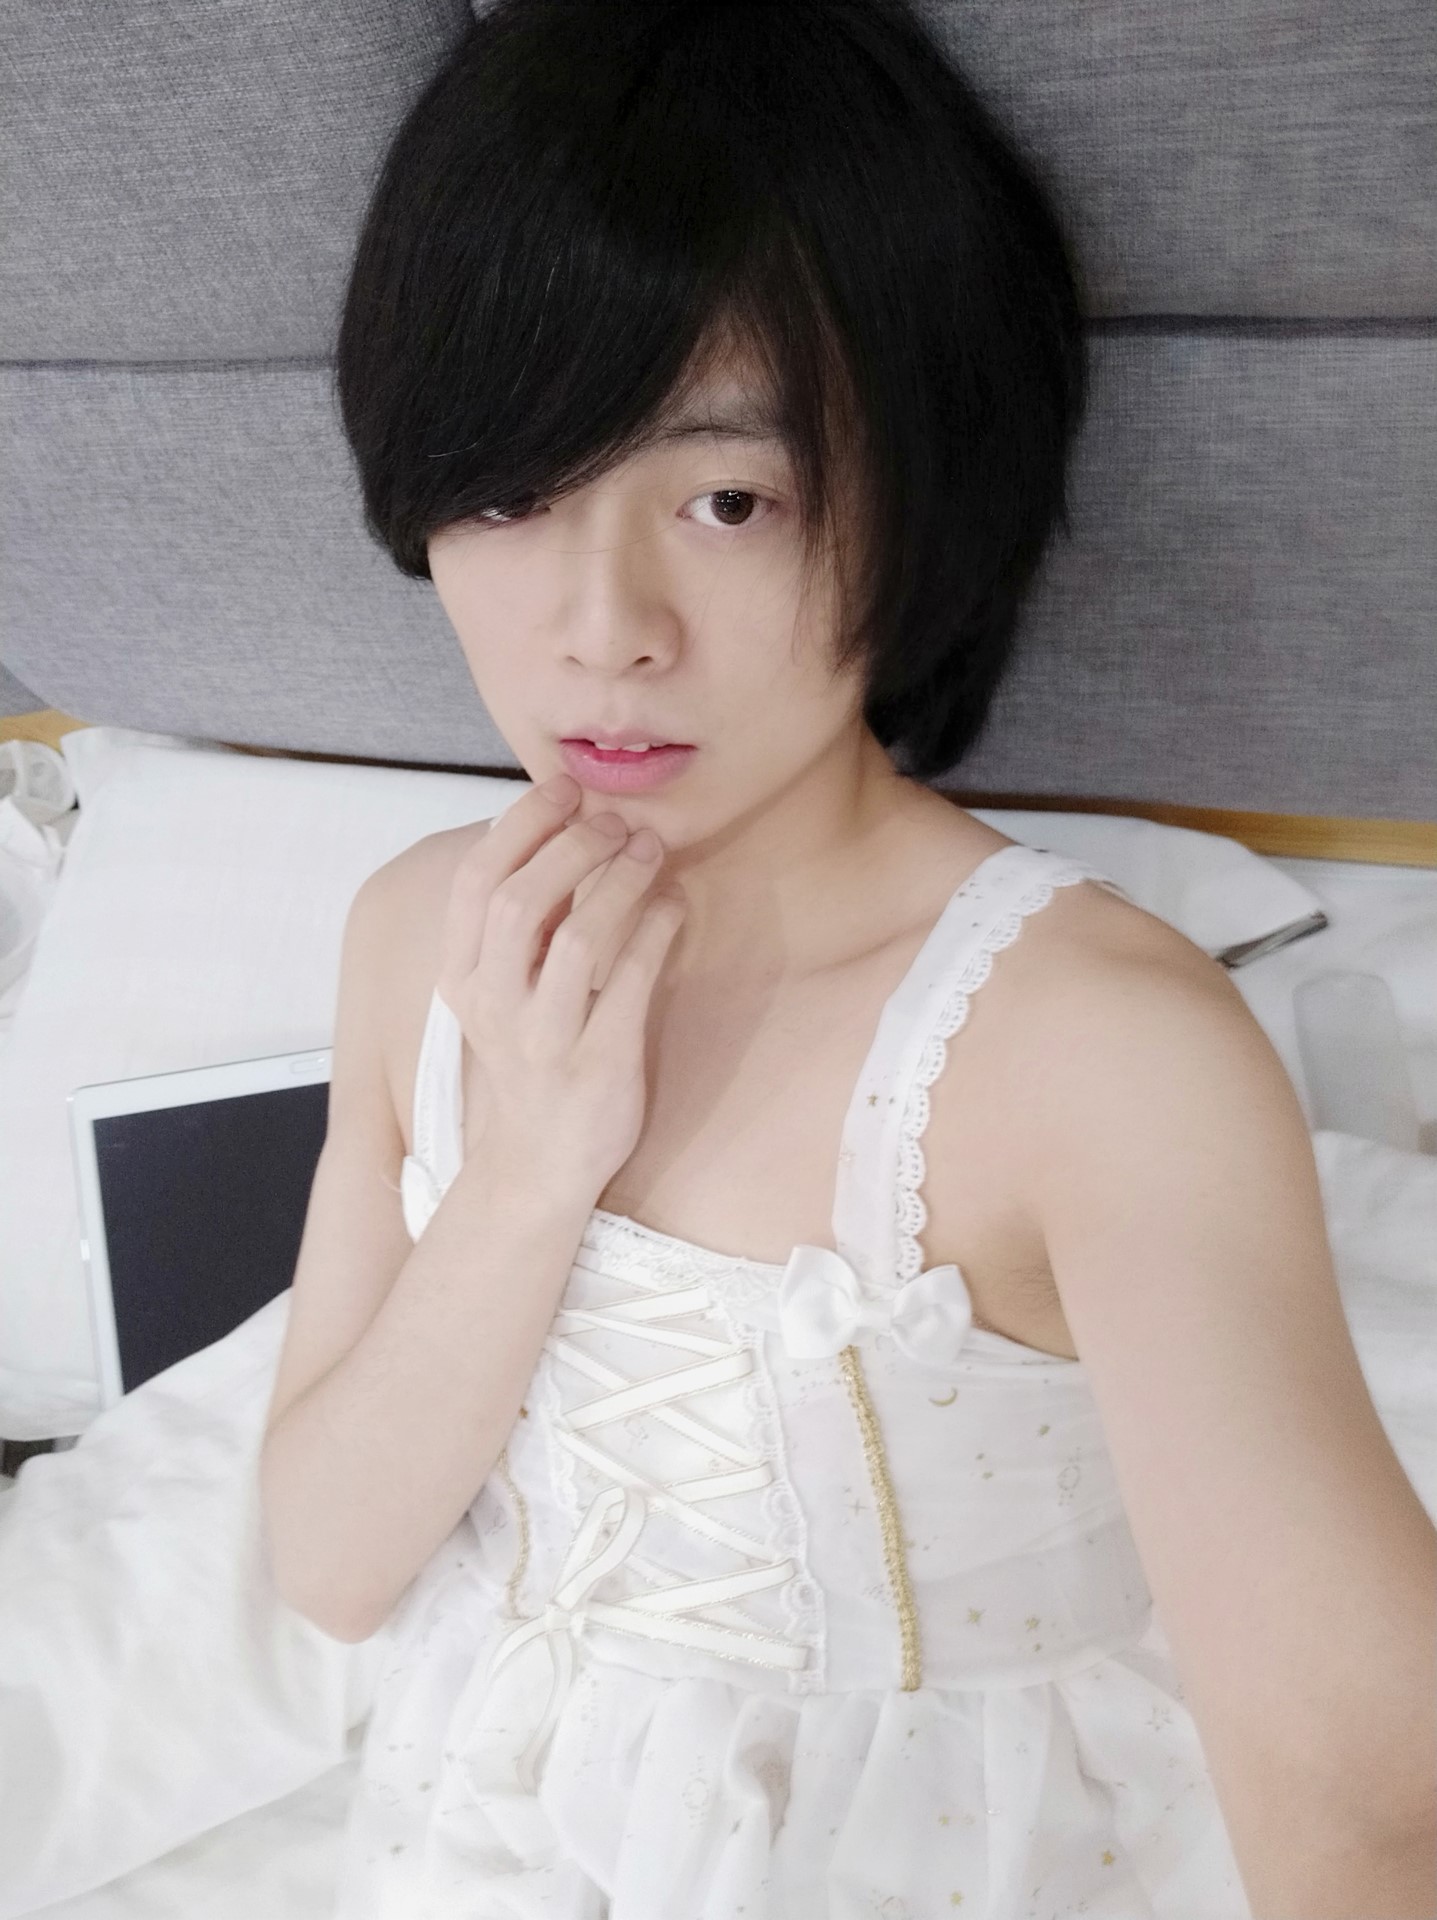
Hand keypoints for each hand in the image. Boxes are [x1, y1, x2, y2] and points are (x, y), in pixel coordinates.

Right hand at [434, 777, 685, 1195]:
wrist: (540, 1161)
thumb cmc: (531, 1054)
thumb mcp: (500, 989)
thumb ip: (521, 921)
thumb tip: (563, 830)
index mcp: (462, 976)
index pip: (477, 881)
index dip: (521, 825)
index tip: (564, 790)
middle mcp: (495, 1005)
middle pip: (522, 902)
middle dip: (573, 846)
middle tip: (615, 821)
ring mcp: (545, 1039)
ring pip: (579, 940)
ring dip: (620, 881)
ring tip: (650, 849)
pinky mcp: (599, 1064)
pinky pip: (632, 984)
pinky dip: (656, 931)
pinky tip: (674, 904)